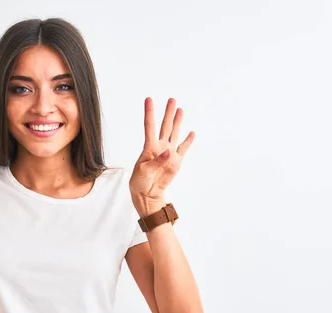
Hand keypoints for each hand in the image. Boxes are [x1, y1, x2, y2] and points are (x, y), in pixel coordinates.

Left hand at [129, 97, 194, 215]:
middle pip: (165, 126)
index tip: (149, 99)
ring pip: (175, 133)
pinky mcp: (176, 161)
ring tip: (180, 109)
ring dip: (178, 122)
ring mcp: (169, 153)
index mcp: (149, 147)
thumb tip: (168, 152)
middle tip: (172, 99)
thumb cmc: (139, 181)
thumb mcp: (143, 172)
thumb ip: (156, 162)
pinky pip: (183, 149)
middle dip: (168, 113)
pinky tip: (191, 132)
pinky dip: (188, 141)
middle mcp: (160, 147)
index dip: (150, 112)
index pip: (149, 126)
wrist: (147, 193)